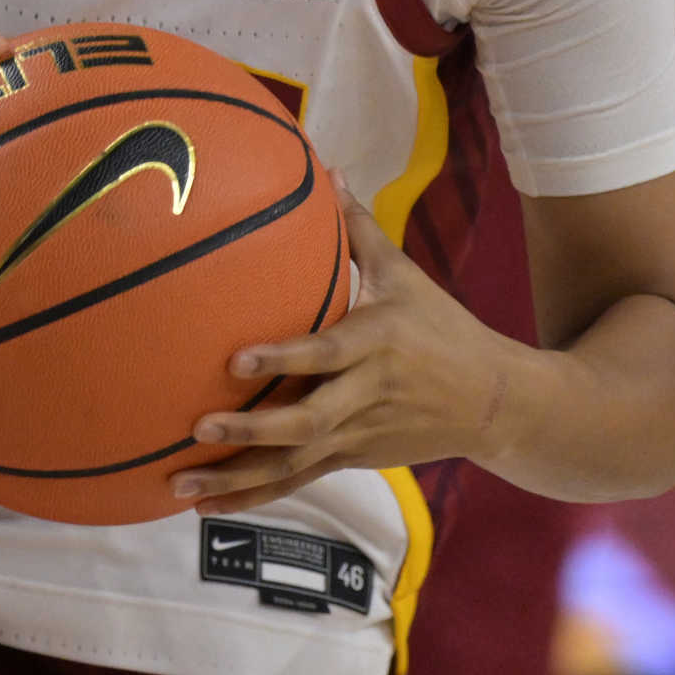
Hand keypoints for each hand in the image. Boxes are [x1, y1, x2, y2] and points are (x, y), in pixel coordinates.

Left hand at [174, 182, 524, 515]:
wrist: (494, 401)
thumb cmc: (443, 326)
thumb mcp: (406, 274)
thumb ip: (360, 227)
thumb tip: (326, 168)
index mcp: (377, 343)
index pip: (325, 353)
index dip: (282, 359)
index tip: (235, 358)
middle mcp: (366, 394)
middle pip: (305, 422)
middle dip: (250, 429)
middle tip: (198, 425)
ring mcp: (359, 434)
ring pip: (293, 464)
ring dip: (237, 478)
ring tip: (181, 485)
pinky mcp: (354, 459)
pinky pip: (298, 481)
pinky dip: (253, 496)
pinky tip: (206, 506)